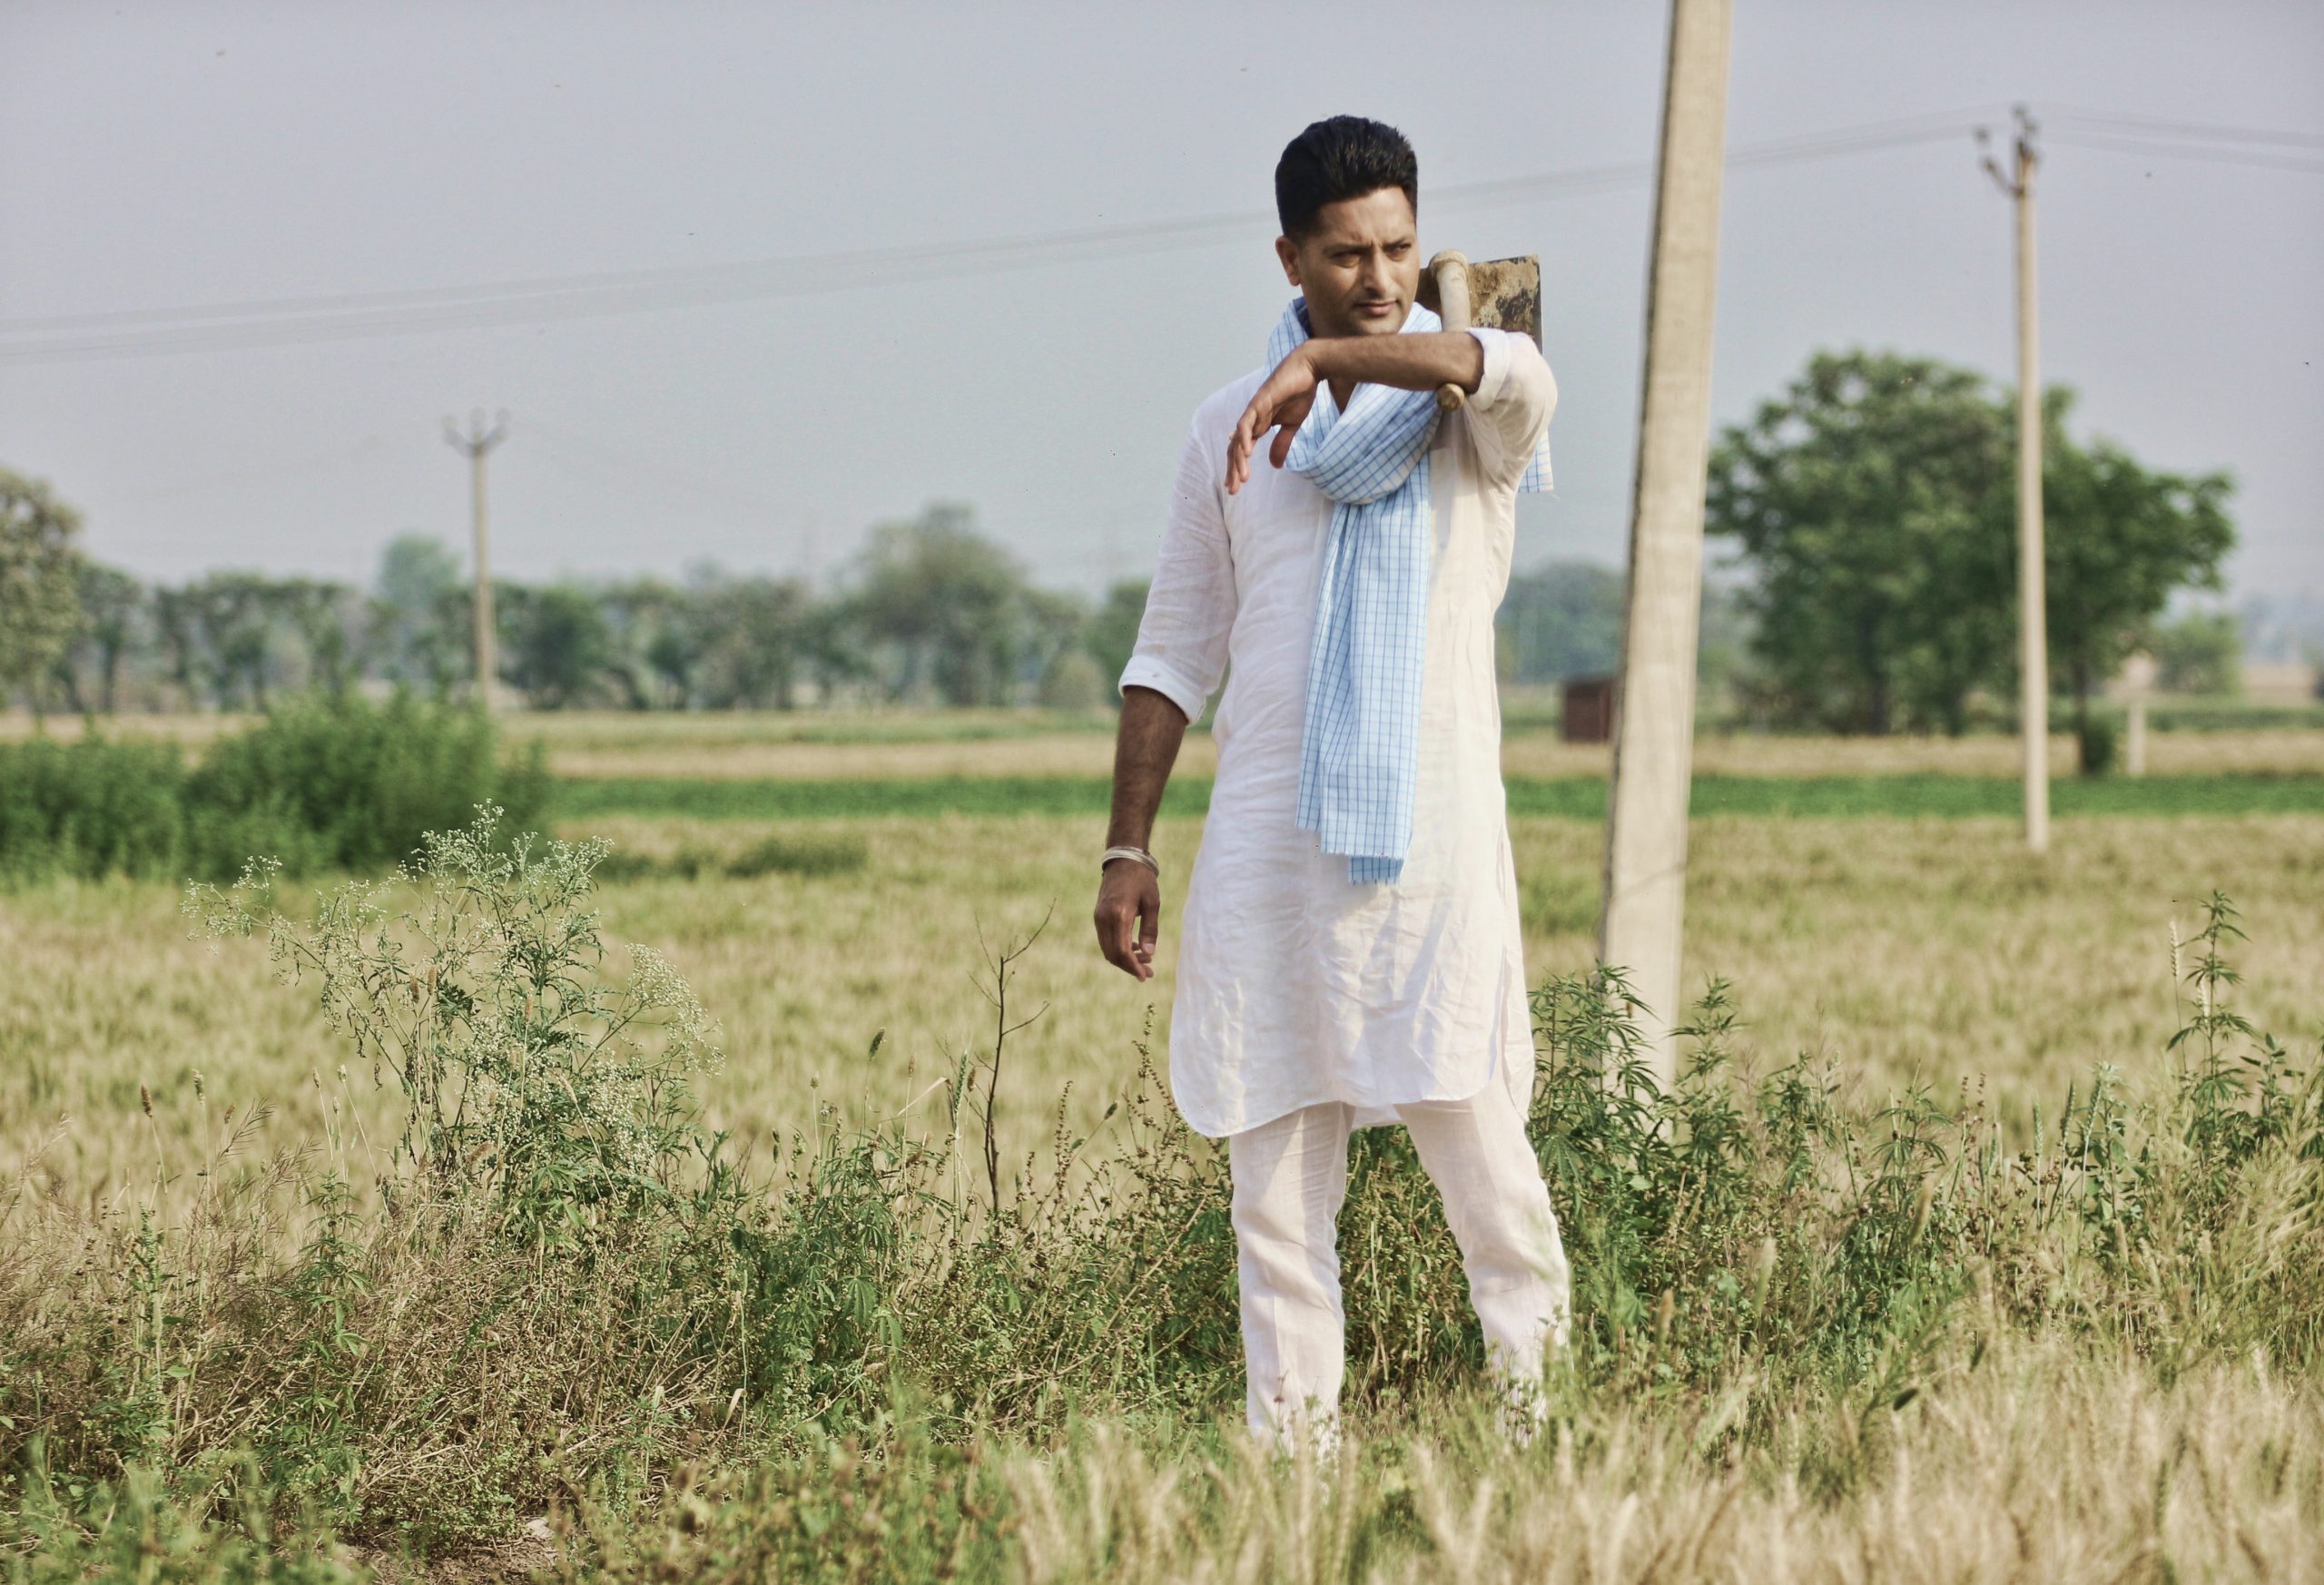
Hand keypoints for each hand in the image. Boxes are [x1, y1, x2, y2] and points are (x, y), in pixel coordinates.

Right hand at [1093, 858, 1160, 980]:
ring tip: (1145, 960)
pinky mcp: (1098, 916)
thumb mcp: (1152, 903)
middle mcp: (1104, 918)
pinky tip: (1134, 948)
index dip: (1133, 966)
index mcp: (1119, 914)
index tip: (1145, 976)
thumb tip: (1148, 953)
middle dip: (1130, 966)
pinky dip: (1118, 948)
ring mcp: (1099, 917)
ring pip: (1108, 949)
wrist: (1123, 860)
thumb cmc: (1142, 879)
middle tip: (1148, 972)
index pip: (1122, 950)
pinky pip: (1106, 940)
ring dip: (1124, 959)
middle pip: (1113, 954)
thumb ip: (1150, 929)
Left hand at [1226, 345, 1320, 495]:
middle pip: (1235, 448)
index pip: (1241, 451)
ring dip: (1239, 459)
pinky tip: (1246, 454)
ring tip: (1242, 479)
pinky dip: (1245, 438)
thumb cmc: (1300, 393)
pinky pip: (1247, 423)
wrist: (1308, 370)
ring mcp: (1253, 410)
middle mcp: (1251, 419)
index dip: (1237, 468)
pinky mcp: (1259, 402)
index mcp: (1258, 425)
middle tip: (1232, 491)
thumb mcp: (1292, 425)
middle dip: (1233, 470)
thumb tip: (1274, 466)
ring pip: (1239, 439)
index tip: (1236, 487)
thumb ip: (1281, 444)